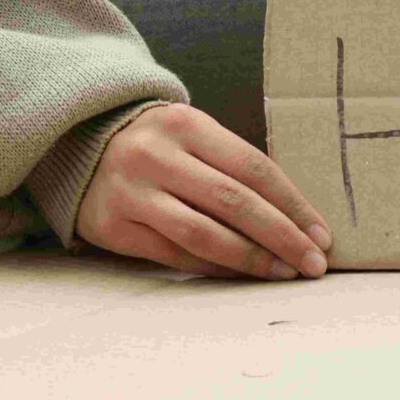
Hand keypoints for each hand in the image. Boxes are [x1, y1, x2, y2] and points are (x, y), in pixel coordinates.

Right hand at [76, 104, 330, 279]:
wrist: (78, 142)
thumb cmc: (160, 144)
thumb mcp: (194, 135)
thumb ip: (235, 166)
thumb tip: (296, 216)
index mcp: (187, 125)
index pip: (255, 168)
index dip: (294, 205)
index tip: (322, 234)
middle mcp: (156, 156)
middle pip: (234, 201)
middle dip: (282, 236)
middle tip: (313, 263)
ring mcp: (130, 191)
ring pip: (203, 233)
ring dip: (251, 258)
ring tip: (283, 272)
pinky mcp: (111, 225)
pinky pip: (173, 253)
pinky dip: (213, 266)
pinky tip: (241, 274)